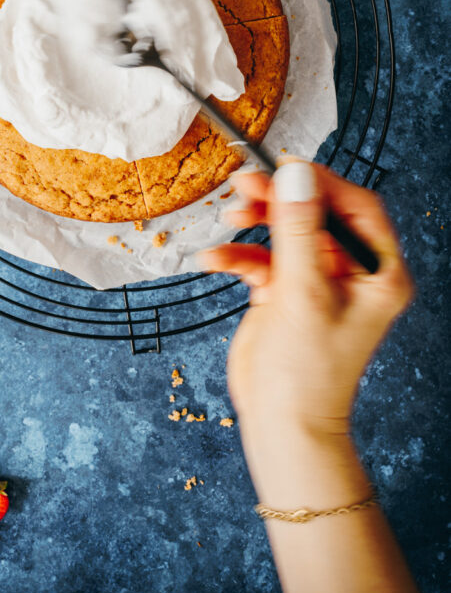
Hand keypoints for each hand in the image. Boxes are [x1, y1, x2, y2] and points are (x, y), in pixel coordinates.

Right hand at [201, 160, 413, 438]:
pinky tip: (215, 259)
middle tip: (246, 184)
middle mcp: (350, 272)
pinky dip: (237, 256)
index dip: (322, 183)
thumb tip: (297, 177)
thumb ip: (299, 230)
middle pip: (315, 213)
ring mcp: (315, 281)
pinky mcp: (284, 293)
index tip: (286, 168)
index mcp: (377, 272)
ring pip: (285, 231)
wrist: (282, 424)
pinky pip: (260, 259)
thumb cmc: (309, 374)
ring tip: (230, 217)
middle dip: (279, 199)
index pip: (356, 207)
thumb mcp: (304, 293)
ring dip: (255, 223)